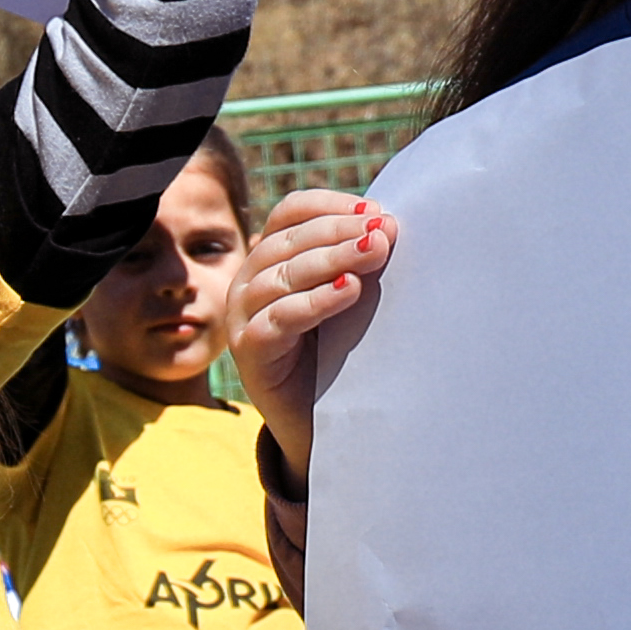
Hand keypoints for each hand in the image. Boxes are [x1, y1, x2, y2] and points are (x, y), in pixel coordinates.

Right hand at [221, 188, 388, 447]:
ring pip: (283, 275)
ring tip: (373, 253)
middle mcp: (249, 283)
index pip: (291, 213)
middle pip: (289, 241)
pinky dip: (315, 301)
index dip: (330, 205)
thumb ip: (357, 262)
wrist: (322, 424)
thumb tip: (388, 226)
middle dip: (339, 232)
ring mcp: (243, 317)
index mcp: (270, 259)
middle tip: (383, 233)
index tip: (375, 212)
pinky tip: (348, 291)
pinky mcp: (249, 352)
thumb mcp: (347, 298)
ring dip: (332, 259)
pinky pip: (279, 319)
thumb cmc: (339, 354)